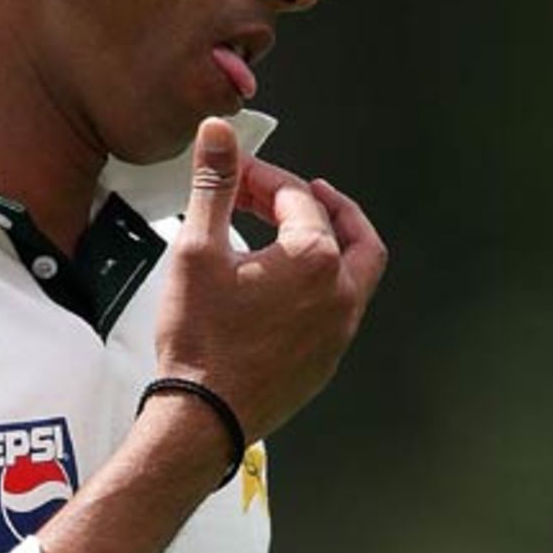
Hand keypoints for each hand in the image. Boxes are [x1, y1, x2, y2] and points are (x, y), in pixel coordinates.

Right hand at [153, 118, 387, 445]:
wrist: (201, 418)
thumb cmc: (200, 342)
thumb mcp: (196, 250)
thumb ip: (214, 185)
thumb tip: (219, 133)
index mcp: (314, 260)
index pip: (297, 199)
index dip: (264, 179)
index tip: (236, 176)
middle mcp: (339, 294)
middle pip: (353, 233)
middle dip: (328, 206)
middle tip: (302, 192)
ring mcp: (337, 332)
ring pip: (356, 275)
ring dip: (333, 247)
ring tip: (298, 237)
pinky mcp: (325, 362)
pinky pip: (340, 312)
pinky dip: (325, 286)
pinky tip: (288, 290)